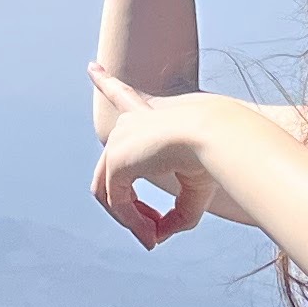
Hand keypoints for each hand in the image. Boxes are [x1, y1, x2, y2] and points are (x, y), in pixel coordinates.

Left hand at [90, 66, 232, 246]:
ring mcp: (118, 144)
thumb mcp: (196, 191)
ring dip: (132, 221)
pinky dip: (133, 222)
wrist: (216, 137)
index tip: (91, 67)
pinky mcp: (116, 163)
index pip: (122, 95)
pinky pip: (118, 203)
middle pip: (110, 176)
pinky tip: (152, 235)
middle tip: (152, 235)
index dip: (106, 82)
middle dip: (128, 211)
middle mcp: (127, 126)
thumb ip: (177, 214)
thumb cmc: (214, 157)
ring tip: (153, 239)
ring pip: (111, 194)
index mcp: (148, 116)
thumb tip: (158, 236)